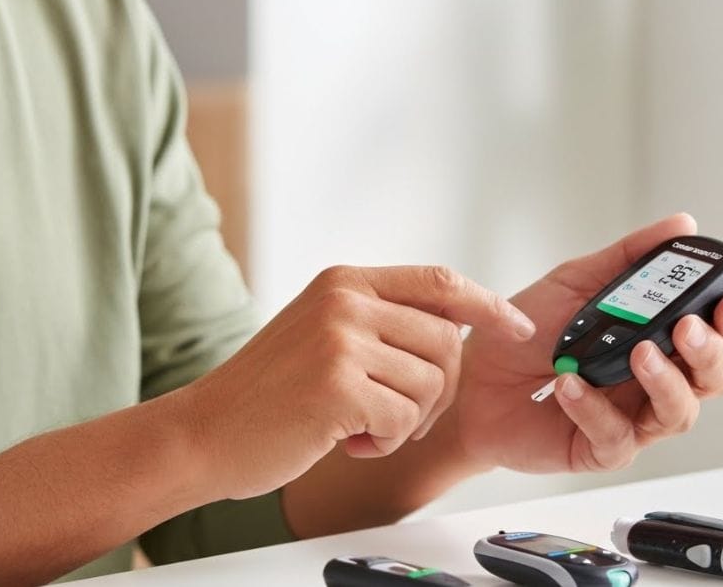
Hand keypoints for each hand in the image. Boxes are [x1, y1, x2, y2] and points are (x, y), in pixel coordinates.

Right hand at [181, 265, 533, 499]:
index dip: (488, 306)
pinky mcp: (337, 385)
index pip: (441, 283)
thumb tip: (458, 328)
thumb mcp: (325, 334)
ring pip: (432, 385)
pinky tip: (346, 441)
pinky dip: (384, 442)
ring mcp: (340, 339)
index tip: (519, 329)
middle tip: (403, 417)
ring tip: (361, 427)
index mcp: (345, 282)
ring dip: (407, 422)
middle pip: (448, 343)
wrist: (203, 434)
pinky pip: (404, 419)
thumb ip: (382, 322)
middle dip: (441, 393)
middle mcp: (345, 300)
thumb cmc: (268, 395)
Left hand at [455, 213, 722, 472]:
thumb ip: (628, 258)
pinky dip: (595, 408)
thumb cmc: (526, 336)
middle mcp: (652, 382)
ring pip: (678, 413)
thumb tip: (681, 225)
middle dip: (710, 353)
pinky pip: (616, 436)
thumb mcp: (574, 283)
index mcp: (655, 339)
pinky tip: (570, 384)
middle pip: (711, 378)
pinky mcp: (598, 449)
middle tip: (687, 327)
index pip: (712, 333)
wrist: (470, 380)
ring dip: (665, 381)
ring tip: (638, 352)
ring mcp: (629, 418)